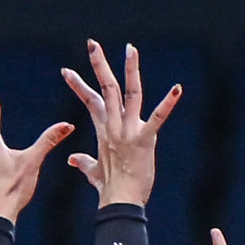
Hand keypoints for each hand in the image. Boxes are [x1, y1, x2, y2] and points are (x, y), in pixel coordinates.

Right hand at [63, 41, 180, 207]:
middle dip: (99, 64)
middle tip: (92, 43)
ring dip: (130, 70)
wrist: (119, 201)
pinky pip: (157, 117)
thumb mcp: (93, 172)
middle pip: (106, 88)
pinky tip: (178, 88)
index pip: (90, 100)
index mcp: (103, 130)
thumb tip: (72, 159)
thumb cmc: (108, 190)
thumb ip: (83, 162)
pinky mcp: (144, 139)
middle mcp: (114, 126)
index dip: (78, 85)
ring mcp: (128, 131)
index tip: (67, 71)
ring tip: (130, 49)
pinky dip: (168, 103)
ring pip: (129, 93)